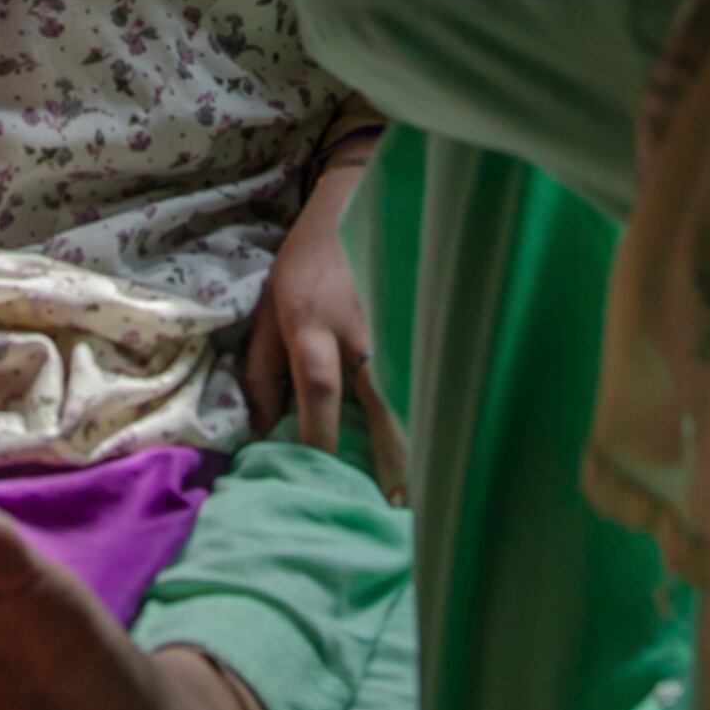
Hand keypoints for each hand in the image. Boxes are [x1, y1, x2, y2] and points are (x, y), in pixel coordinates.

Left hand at [241, 145, 405, 500]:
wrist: (351, 205)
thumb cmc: (301, 268)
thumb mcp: (266, 312)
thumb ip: (262, 371)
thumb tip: (263, 432)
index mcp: (312, 327)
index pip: (319, 389)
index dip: (320, 434)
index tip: (320, 475)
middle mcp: (360, 330)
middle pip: (381, 398)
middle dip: (391, 453)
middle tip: (396, 503)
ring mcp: (397, 325)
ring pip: (415, 389)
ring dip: (422, 439)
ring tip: (429, 489)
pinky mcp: (420, 320)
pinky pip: (429, 372)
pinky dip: (436, 408)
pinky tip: (447, 442)